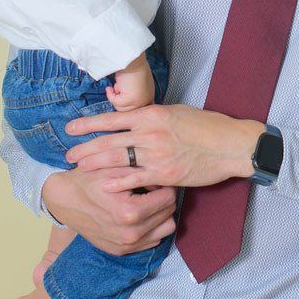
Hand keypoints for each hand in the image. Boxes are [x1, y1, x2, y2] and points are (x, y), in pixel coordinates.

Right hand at [41, 167, 177, 256]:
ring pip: (165, 230)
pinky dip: (151, 227)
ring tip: (146, 201)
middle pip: (169, 213)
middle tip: (151, 188)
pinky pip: (151, 241)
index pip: (168, 197)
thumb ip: (143, 172)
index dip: (165, 184)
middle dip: (164, 198)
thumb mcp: (116, 168)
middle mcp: (130, 234)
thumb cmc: (88, 180)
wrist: (63, 200)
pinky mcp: (121, 251)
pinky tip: (137, 214)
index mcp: (130, 212)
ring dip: (161, 214)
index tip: (156, 178)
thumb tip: (165, 176)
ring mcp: (126, 245)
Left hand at [64, 104, 262, 191]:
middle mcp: (150, 132)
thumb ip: (154, 117)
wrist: (231, 144)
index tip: (71, 129)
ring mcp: (156, 154)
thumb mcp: (177, 112)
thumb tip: (135, 119)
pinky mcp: (165, 174)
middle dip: (85, 148)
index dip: (88, 124)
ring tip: (78, 168)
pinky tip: (103, 185)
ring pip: (117, 159)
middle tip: (68, 154)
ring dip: (94, 164)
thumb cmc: (208, 126)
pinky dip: (118, 182)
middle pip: (108, 140)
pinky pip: (136, 179)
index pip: (112, 119)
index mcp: (152, 114)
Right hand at [105, 53, 154, 111]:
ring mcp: (139, 102)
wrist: (131, 59)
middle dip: (119, 100)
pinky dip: (111, 94)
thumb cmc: (133, 67)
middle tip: (119, 88)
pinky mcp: (130, 100)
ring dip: (116, 96)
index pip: (140, 111)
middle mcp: (146, 101)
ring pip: (120, 109)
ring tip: (119, 85)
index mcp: (149, 97)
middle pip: (127, 111)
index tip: (121, 98)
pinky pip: (115, 102)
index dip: (128, 106)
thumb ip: (133, 94)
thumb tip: (122, 104)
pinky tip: (114, 85)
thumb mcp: (136, 84)